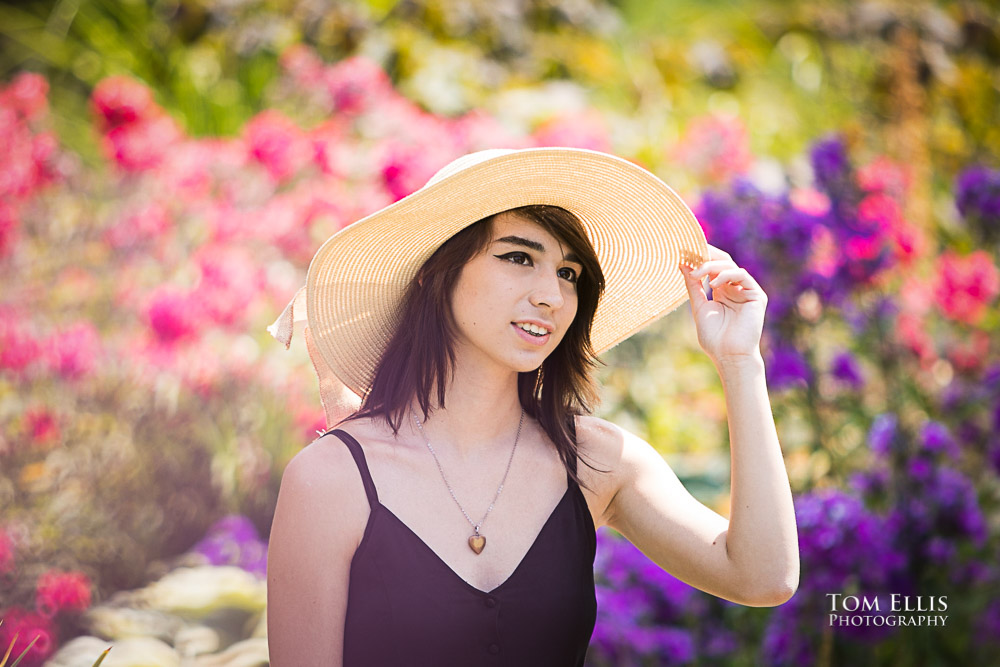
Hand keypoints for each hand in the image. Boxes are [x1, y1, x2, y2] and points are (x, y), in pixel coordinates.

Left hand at [679, 244, 766, 363]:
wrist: (729, 355)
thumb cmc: (714, 337)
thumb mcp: (699, 306)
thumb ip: (693, 285)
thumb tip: (682, 264)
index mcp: (722, 290)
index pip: (713, 267)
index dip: (701, 258)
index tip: (684, 251)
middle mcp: (735, 288)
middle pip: (722, 262)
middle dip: (707, 255)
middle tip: (691, 250)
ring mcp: (746, 290)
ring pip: (730, 266)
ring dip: (712, 266)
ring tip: (697, 273)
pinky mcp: (756, 295)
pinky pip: (742, 275)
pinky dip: (726, 275)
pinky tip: (713, 284)